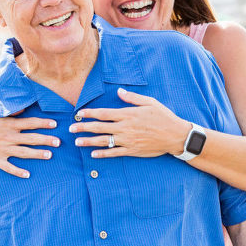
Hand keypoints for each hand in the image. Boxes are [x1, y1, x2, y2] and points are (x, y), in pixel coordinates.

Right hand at [0, 103, 59, 177]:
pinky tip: (28, 174)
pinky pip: (8, 167)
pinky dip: (18, 171)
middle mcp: (7, 137)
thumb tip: (22, 108)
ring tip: (50, 155)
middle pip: (31, 139)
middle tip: (59, 142)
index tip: (55, 124)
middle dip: (46, 140)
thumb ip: (7, 109)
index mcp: (8, 124)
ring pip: (24, 153)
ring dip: (38, 154)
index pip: (30, 123)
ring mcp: (1, 149)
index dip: (43, 123)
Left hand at [71, 88, 190, 158]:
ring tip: (77, 141)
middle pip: (99, 127)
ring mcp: (128, 140)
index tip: (79, 113)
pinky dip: (102, 154)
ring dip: (88, 141)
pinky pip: (114, 153)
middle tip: (70, 128)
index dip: (90, 113)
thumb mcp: (150, 102)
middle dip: (83, 127)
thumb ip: (132, 98)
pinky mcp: (132, 150)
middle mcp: (125, 127)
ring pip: (103, 141)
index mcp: (128, 114)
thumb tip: (119, 91)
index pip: (104, 113)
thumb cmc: (163, 117)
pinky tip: (93, 154)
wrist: (175, 135)